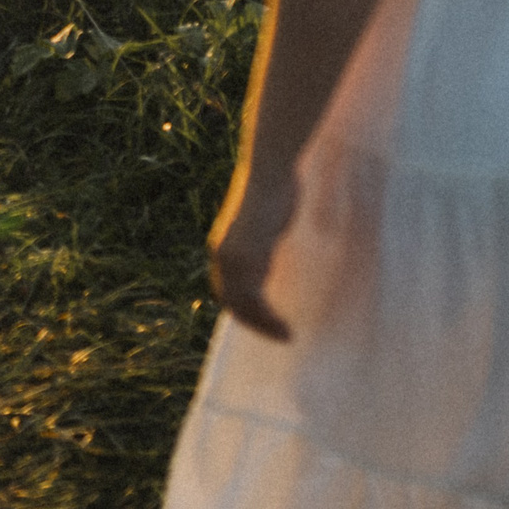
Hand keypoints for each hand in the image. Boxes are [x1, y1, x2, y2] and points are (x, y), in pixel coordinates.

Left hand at [207, 168, 297, 341]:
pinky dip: (267, 317)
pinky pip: (253, 297)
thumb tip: (269, 257)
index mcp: (224, 248)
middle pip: (230, 300)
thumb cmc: (272, 191)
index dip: (242, 309)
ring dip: (262, 325)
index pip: (226, 288)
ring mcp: (234, 257)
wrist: (270, 172)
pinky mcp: (248, 257)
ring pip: (241, 304)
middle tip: (279, 335)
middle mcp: (222, 255)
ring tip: (285, 336)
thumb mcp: (262, 224)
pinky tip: (283, 325)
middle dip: (252, 322)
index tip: (264, 322)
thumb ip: (260, 243)